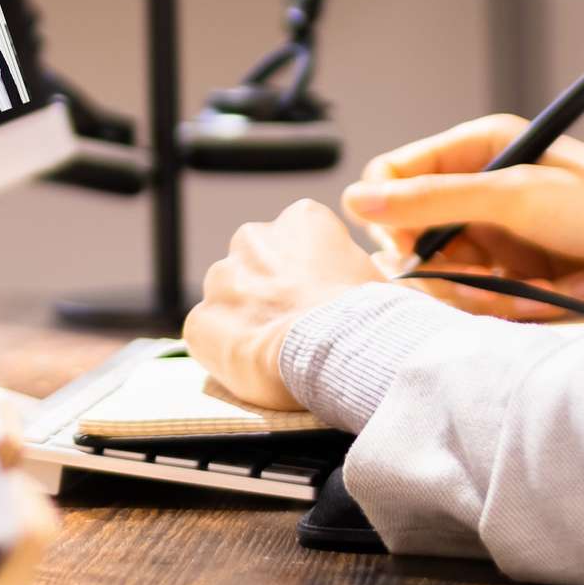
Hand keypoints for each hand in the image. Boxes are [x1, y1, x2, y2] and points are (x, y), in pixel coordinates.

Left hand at [184, 198, 387, 408]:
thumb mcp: (381, 275)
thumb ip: (355, 268)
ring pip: (228, 297)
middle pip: (254, 264)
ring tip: (275, 350)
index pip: (295, 238)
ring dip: (245, 319)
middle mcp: (254, 238)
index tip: (317, 297)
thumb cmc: (372, 315)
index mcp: (302, 219)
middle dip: (268, 292)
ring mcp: (223, 280)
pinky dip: (225, 351)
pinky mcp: (202, 321)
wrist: (341, 351)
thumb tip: (362, 278)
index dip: (306, 273)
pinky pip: (208, 335)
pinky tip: (252, 366)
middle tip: (296, 326)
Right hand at [344, 116, 583, 320]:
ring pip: (448, 282)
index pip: (392, 177)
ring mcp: (498, 239)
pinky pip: (486, 305)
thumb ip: (433, 200)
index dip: (390, 215)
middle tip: (497, 278)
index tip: (409, 246)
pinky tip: (569, 291)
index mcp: (476, 150)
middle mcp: (480, 193)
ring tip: (550, 286)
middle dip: (453, 271)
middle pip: (413, 241)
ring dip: (497, 293)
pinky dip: (523, 306)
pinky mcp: (518, 281)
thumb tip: (355, 201)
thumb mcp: (516, 195)